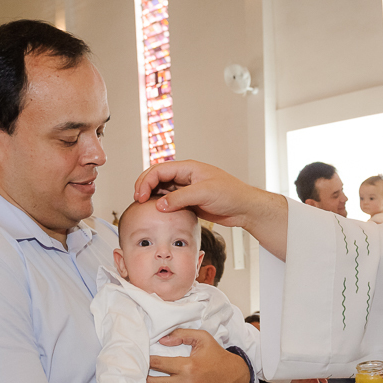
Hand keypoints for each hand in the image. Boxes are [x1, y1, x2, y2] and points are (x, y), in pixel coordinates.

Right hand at [132, 160, 288, 258]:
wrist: (244, 208)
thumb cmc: (230, 194)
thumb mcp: (204, 193)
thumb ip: (180, 198)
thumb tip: (160, 205)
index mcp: (188, 168)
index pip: (159, 170)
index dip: (146, 181)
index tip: (141, 196)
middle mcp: (185, 177)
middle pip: (157, 178)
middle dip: (144, 187)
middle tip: (138, 201)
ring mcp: (186, 189)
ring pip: (162, 190)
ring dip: (153, 197)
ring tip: (145, 208)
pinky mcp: (190, 202)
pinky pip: (170, 202)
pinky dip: (162, 206)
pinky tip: (158, 214)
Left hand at [143, 329, 250, 382]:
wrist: (236, 378)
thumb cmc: (217, 357)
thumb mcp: (203, 338)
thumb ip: (182, 335)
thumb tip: (161, 339)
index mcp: (188, 366)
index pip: (157, 363)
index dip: (146, 361)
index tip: (142, 360)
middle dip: (142, 379)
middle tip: (137, 376)